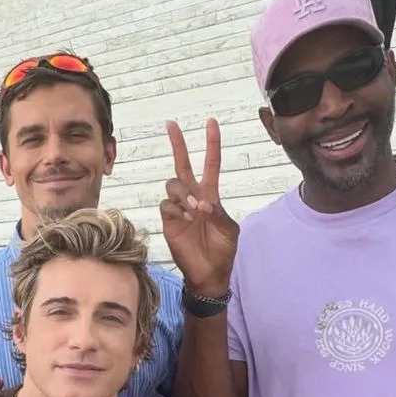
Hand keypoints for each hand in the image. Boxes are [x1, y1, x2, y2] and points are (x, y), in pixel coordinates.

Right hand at [160, 119, 238, 297]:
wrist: (208, 273)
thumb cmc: (222, 251)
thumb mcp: (229, 230)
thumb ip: (218, 214)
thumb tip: (202, 204)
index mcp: (211, 196)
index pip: (210, 164)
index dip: (212, 144)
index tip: (211, 122)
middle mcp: (192, 197)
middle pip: (183, 165)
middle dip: (178, 144)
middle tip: (171, 124)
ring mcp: (178, 209)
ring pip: (173, 185)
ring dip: (184, 193)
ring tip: (194, 210)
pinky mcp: (168, 221)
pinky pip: (166, 205)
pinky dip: (177, 209)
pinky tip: (187, 219)